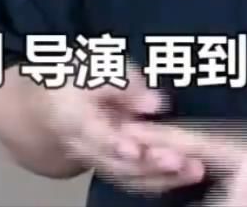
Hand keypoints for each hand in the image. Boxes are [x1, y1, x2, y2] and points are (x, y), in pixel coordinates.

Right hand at [30, 67, 206, 194]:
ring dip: (162, 176)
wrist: (52, 106)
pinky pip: (138, 181)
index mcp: (71, 118)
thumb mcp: (93, 65)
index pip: (92, 136)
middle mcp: (83, 148)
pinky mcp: (115, 168)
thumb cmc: (76, 79)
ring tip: (194, 169)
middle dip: (148, 165)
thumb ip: (124, 82)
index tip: (134, 151)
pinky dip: (164, 180)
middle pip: (115, 163)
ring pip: (129, 177)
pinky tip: (189, 173)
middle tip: (178, 160)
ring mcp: (100, 161)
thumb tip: (154, 103)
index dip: (113, 144)